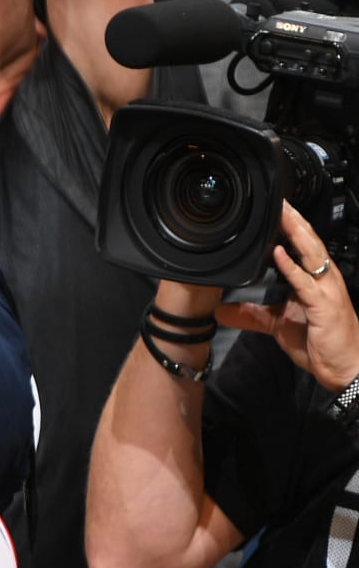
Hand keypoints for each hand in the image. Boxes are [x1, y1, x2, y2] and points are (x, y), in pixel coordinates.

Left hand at [216, 202, 358, 390]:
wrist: (345, 367)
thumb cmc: (319, 343)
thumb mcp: (278, 325)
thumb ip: (252, 315)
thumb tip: (222, 311)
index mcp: (314, 280)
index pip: (302, 246)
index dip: (290, 227)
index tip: (273, 209)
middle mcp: (323, 280)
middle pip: (309, 242)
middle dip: (294, 220)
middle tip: (278, 200)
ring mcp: (326, 291)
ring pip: (312, 254)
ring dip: (296, 233)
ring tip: (281, 214)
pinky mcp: (325, 306)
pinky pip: (306, 283)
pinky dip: (292, 267)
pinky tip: (279, 253)